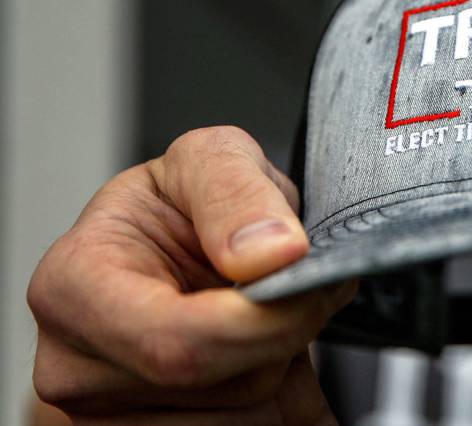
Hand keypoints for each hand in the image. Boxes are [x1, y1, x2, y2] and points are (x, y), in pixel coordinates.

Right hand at [28, 126, 354, 424]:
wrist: (172, 248)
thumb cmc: (178, 206)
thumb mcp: (211, 158)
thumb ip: (236, 191)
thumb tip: (273, 253)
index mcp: (73, 288)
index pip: (175, 340)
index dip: (262, 321)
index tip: (312, 285)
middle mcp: (77, 368)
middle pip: (221, 385)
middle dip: (284, 335)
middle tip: (303, 287)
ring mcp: (113, 419)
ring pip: (246, 419)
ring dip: (286, 368)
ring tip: (268, 313)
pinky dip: (285, 399)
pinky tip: (268, 352)